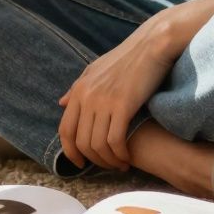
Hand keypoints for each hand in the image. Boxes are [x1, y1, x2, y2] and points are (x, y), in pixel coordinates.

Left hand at [57, 8, 191, 170]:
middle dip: (92, 161)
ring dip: (108, 161)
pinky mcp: (123, 106)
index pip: (65, 130)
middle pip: (81, 142)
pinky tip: (127, 158)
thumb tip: (61, 103)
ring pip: (97, 145)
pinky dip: (120, 155)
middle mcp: (87, 97)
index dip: (70, 152)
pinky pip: (115, 140)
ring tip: (120, 165)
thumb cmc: (126, 58)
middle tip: (107, 167)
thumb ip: (77, 89)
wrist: (151, 46)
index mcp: (79, 90)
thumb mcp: (95, 70)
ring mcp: (103, 102)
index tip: (81, 164)